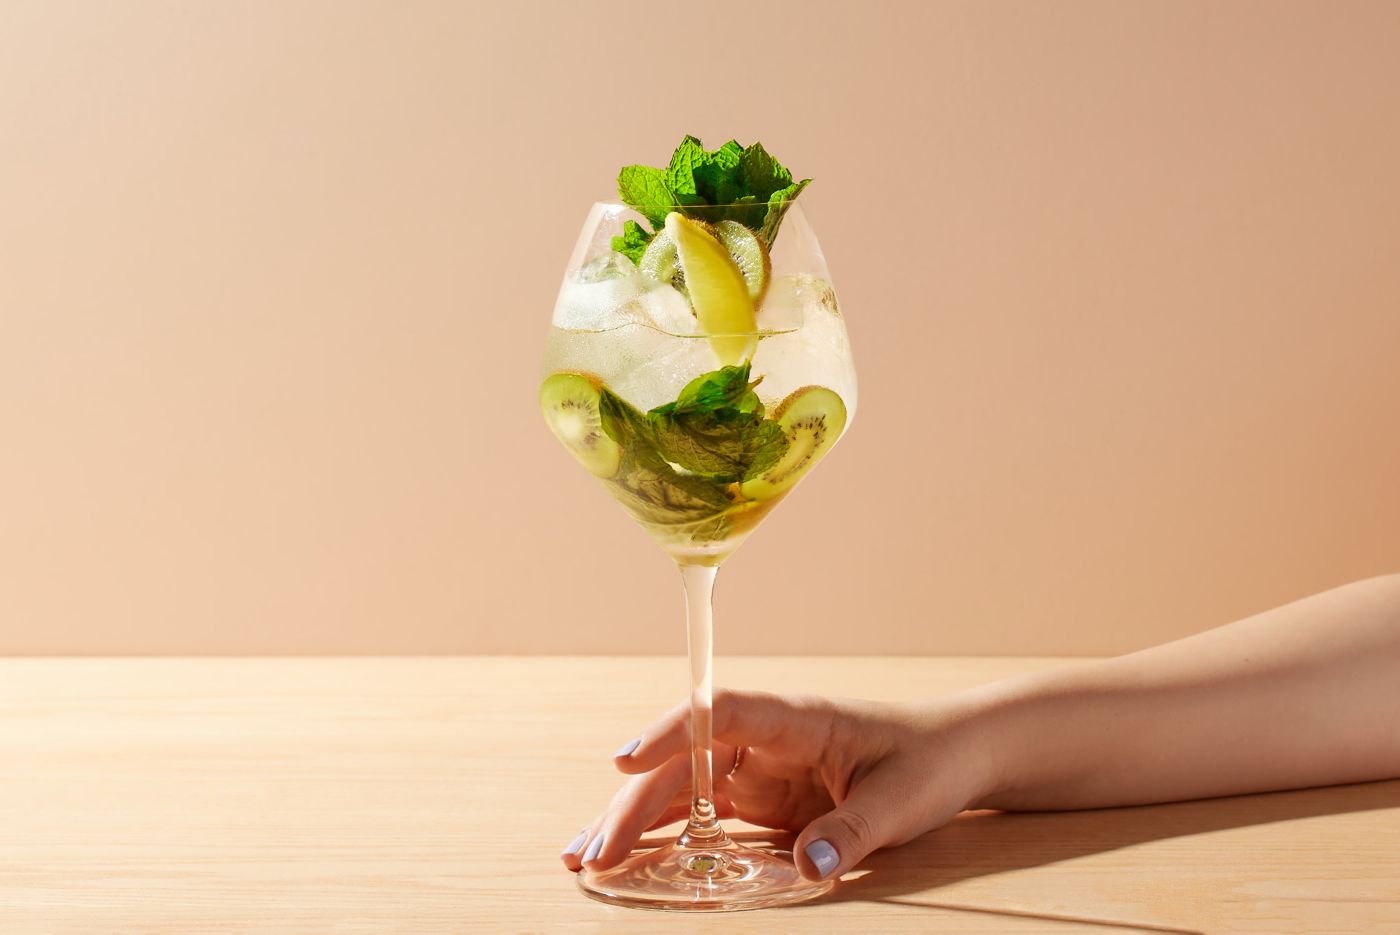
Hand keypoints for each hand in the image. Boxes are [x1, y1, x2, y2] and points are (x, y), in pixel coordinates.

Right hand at [559, 688, 993, 879]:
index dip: (670, 734)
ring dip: (632, 820)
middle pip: (684, 763)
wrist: (956, 755)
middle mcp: (765, 742)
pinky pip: (703, 819)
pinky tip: (629, 862)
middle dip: (633, 804)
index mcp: (795, 720)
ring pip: (681, 791)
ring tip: (584, 858)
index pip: (720, 716)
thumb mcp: (901, 801)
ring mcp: (759, 772)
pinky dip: (663, 839)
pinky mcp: (762, 803)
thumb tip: (808, 867)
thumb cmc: (930, 761)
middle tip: (594, 854)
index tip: (626, 759)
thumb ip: (853, 831)